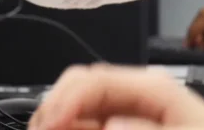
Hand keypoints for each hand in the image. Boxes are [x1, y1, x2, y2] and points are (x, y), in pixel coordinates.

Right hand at [29, 64, 203, 129]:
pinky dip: (73, 127)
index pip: (96, 79)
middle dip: (54, 110)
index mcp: (154, 88)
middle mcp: (138, 98)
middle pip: (80, 92)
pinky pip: (91, 126)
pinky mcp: (128, 127)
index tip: (48, 124)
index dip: (65, 98)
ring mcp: (130, 116)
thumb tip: (112, 123)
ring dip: (59, 121)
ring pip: (79, 112)